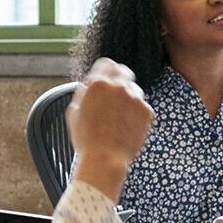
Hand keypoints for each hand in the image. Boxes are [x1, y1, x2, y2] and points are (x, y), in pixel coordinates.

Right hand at [68, 59, 153, 198]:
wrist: (105, 158)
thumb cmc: (86, 138)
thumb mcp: (75, 110)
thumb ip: (85, 92)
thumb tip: (90, 85)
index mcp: (98, 83)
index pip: (106, 63)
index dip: (105, 71)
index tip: (106, 77)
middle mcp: (119, 86)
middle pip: (123, 71)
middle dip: (119, 79)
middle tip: (114, 94)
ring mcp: (136, 98)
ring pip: (134, 89)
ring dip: (128, 97)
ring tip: (118, 117)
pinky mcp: (147, 111)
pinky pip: (142, 105)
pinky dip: (136, 112)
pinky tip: (126, 125)